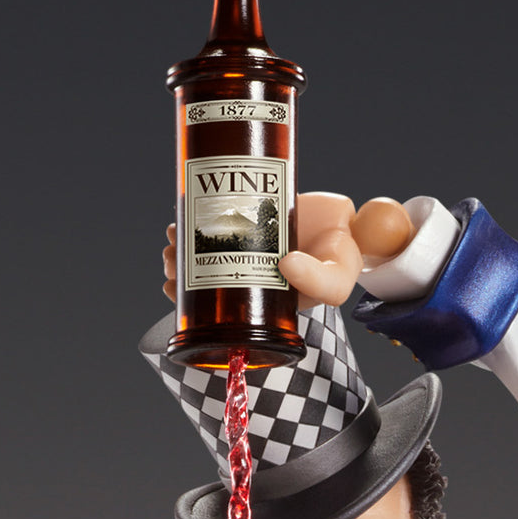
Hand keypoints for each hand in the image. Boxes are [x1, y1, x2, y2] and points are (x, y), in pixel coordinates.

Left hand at [162, 196, 414, 307]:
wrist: (347, 219)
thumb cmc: (342, 257)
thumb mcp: (337, 279)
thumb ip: (320, 282)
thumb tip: (284, 264)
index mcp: (256, 298)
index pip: (211, 306)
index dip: (184, 299)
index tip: (170, 286)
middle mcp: (244, 270)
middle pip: (196, 270)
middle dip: (175, 264)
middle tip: (170, 255)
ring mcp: (241, 241)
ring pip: (197, 243)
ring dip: (178, 239)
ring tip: (174, 233)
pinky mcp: (242, 211)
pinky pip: (208, 215)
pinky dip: (190, 213)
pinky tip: (182, 212)